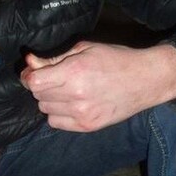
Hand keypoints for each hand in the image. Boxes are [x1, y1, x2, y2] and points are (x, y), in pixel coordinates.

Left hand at [20, 41, 175, 131]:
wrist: (146, 80)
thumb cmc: (115, 58)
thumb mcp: (83, 49)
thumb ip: (53, 58)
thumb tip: (29, 61)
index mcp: (73, 72)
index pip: (34, 82)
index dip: (29, 75)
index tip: (33, 70)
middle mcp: (76, 96)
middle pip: (37, 94)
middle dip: (40, 84)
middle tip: (52, 76)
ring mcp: (82, 114)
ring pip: (45, 108)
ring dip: (48, 98)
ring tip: (65, 89)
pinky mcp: (88, 126)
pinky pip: (55, 122)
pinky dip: (57, 113)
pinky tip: (70, 103)